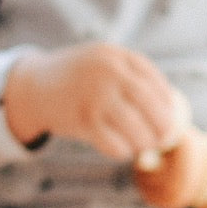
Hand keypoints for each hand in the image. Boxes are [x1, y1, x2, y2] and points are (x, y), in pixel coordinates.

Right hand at [4, 43, 182, 161]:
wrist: (34, 86)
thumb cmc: (77, 78)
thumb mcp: (103, 62)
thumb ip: (131, 75)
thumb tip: (171, 105)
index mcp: (116, 56)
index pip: (153, 79)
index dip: (167, 100)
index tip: (172, 115)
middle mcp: (108, 73)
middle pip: (150, 105)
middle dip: (163, 125)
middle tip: (166, 138)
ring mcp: (95, 96)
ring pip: (135, 128)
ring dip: (145, 143)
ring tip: (146, 147)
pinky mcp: (83, 121)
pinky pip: (114, 144)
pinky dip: (123, 151)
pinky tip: (123, 150)